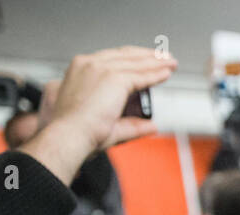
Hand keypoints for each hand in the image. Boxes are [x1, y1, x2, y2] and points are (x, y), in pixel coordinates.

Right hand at [22, 46, 175, 184]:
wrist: (69, 135)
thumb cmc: (78, 132)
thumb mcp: (107, 123)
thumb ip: (132, 125)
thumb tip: (153, 126)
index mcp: (81, 68)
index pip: (112, 58)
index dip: (132, 58)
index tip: (146, 60)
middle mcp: (89, 64)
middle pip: (125, 55)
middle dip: (147, 56)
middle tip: (164, 58)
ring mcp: (101, 69)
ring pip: (135, 63)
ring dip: (156, 63)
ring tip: (170, 63)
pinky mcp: (114, 79)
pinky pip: (141, 76)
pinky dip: (156, 74)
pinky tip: (166, 73)